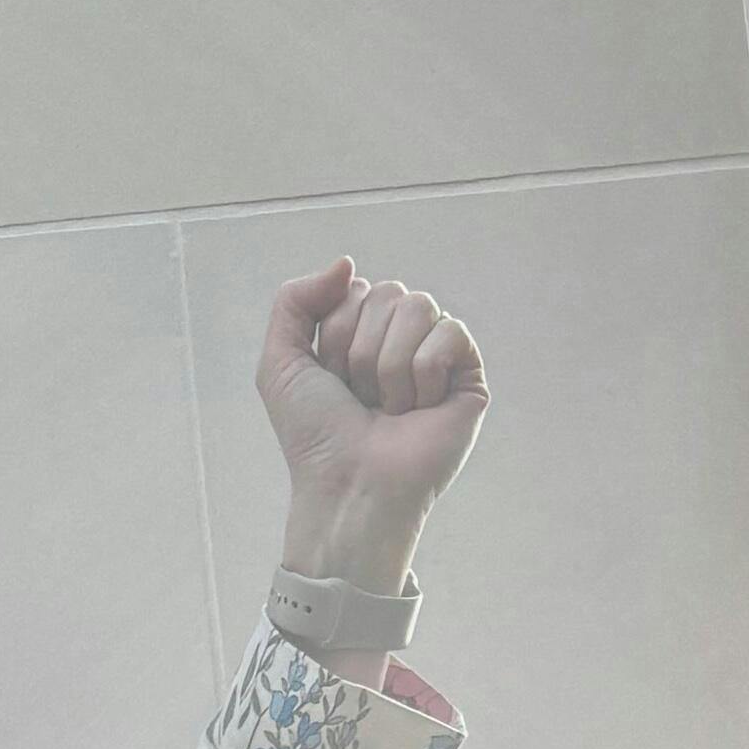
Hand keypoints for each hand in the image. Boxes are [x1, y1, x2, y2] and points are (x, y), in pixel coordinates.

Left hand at [258, 257, 488, 577]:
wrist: (348, 486)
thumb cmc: (316, 437)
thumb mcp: (280, 363)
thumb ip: (294, 300)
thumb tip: (347, 262)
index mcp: (363, 332)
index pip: (356, 289)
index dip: (335, 334)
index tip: (332, 381)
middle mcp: (401, 339)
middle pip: (388, 293)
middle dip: (361, 349)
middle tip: (361, 398)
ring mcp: (437, 356)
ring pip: (418, 307)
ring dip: (389, 365)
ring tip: (389, 409)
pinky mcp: (468, 375)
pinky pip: (450, 332)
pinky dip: (424, 373)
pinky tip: (420, 410)